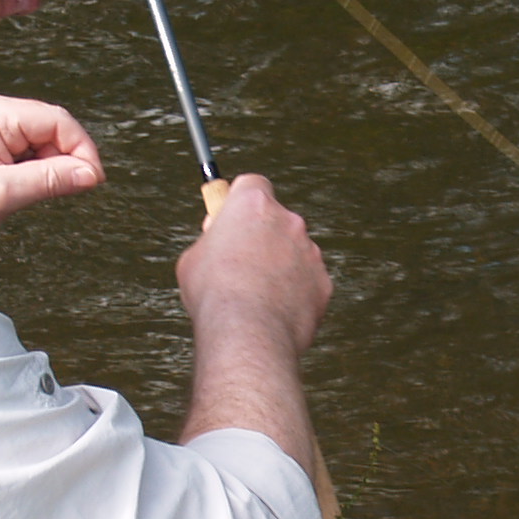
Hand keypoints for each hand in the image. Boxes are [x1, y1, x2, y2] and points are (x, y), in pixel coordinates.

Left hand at [0, 94, 103, 243]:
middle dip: (66, 159)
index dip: (82, 150)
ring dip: (50, 167)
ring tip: (30, 194)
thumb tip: (91, 175)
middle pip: (53, 128)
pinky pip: (28, 151)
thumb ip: (51, 179)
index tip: (92, 180)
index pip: (58, 121)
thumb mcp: (4, 194)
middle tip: (68, 190)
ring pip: (43, 141)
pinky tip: (23, 189)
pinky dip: (36, 171)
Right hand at [176, 175, 329, 355]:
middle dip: (262, 237)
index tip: (231, 218)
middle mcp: (288, 220)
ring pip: (294, 253)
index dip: (240, 202)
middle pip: (277, 220)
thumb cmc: (212, 294)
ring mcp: (310, 251)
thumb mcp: (194, 259)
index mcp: (253, 204)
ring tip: (256, 297)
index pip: (252, 185)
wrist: (247, 333)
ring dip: (280, 267)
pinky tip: (275, 313)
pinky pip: (308, 283)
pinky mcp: (323, 282)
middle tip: (241, 264)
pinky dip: (295, 294)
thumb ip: (213, 241)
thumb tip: (220, 242)